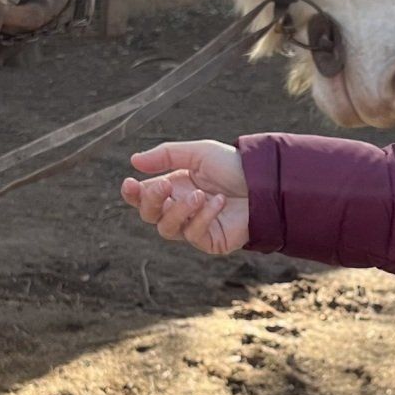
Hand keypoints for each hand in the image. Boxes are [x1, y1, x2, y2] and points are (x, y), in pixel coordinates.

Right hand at [121, 141, 249, 255]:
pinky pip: (194, 234)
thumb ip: (166, 156)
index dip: (133, 194)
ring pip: (167, 229)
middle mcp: (180, 209)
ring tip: (200, 195)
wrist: (265, 182)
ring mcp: (194, 227)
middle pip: (150, 215)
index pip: (143, 197)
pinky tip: (219, 201)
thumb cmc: (233, 166)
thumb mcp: (198, 153)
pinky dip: (203, 217)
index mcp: (174, 188)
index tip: (130, 184)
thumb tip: (134, 161)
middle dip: (151, 201)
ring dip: (179, 211)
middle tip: (164, 186)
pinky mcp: (209, 241)